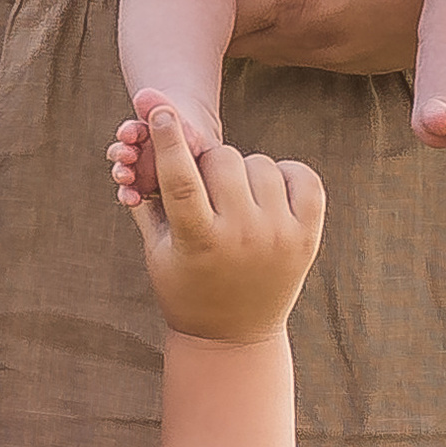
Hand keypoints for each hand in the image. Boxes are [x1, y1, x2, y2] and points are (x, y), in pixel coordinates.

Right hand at [128, 102, 323, 343]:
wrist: (234, 337)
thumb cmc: (184, 288)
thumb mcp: (157, 249)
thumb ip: (148, 197)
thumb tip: (138, 136)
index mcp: (198, 241)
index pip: (181, 179)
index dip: (168, 139)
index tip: (162, 109)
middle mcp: (242, 237)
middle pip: (222, 160)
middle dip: (208, 162)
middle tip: (206, 183)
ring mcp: (279, 236)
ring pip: (259, 163)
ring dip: (242, 171)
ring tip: (235, 197)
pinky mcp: (307, 237)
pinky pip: (302, 176)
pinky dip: (284, 174)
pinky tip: (268, 190)